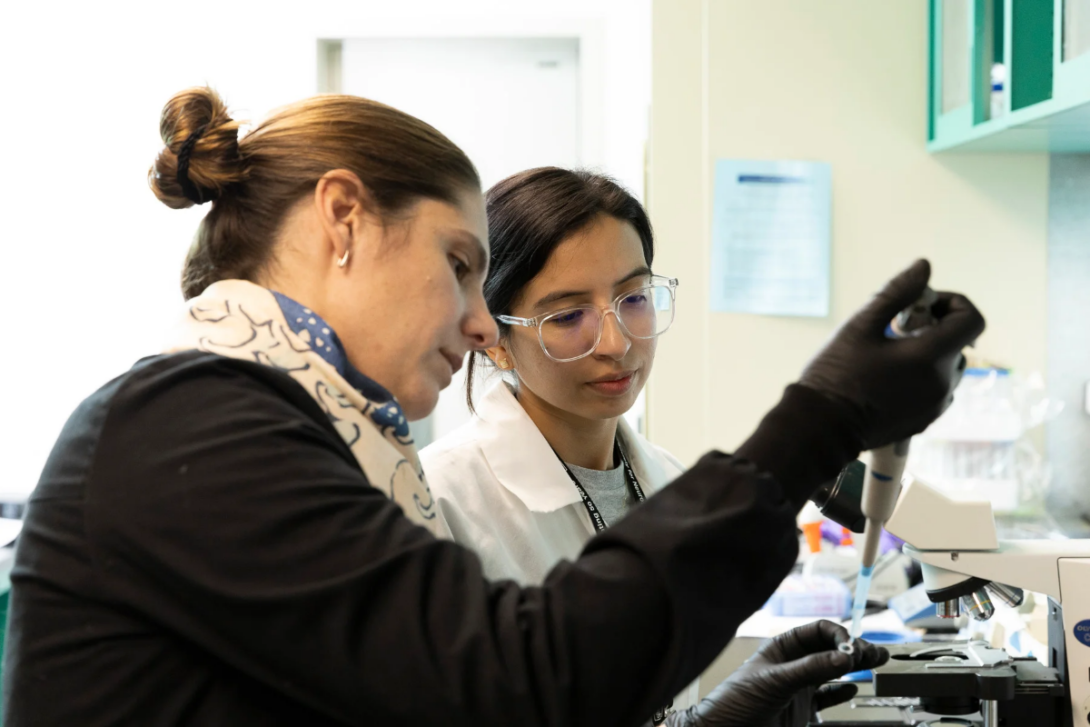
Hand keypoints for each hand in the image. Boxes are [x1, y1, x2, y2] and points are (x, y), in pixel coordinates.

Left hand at [664, 621, 887, 726]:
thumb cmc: (735, 702)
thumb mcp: (774, 681)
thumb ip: (810, 669)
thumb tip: (844, 656)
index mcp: (781, 648)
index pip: (817, 632)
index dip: (837, 636)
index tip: (852, 649)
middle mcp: (792, 665)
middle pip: (829, 651)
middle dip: (853, 649)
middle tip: (878, 654)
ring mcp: (797, 687)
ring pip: (832, 673)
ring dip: (853, 668)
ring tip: (875, 663)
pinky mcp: (800, 709)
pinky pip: (826, 699)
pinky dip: (841, 693)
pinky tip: (852, 688)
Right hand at [798, 259, 984, 450]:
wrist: (821, 427)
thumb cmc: (835, 374)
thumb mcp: (860, 326)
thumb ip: (896, 293)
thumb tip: (924, 266)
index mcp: (930, 357)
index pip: (972, 319)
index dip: (952, 304)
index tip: (920, 307)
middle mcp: (942, 383)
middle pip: (957, 343)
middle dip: (932, 329)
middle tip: (892, 331)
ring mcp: (936, 405)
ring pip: (948, 367)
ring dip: (928, 354)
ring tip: (887, 357)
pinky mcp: (925, 420)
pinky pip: (936, 389)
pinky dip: (921, 377)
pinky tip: (886, 379)